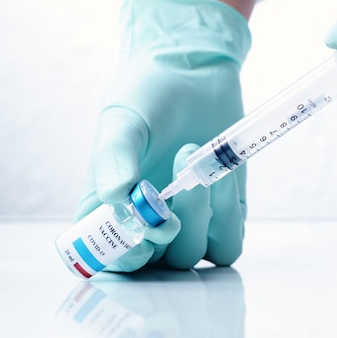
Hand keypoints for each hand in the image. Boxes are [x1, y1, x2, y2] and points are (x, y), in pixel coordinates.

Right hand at [76, 0, 250, 269]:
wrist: (194, 70)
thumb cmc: (148, 94)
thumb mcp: (122, 121)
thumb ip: (114, 160)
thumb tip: (118, 201)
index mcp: (108, 209)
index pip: (108, 258)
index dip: (122, 261)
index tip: (140, 237)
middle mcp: (147, 222)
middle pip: (152, 267)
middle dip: (164, 235)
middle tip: (169, 192)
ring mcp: (188, 221)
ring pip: (190, 256)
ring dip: (196, 216)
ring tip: (192, 162)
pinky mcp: (224, 214)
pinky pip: (229, 242)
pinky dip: (226, 214)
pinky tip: (219, 175)